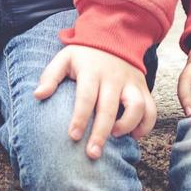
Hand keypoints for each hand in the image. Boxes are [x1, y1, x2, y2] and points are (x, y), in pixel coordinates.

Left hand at [34, 45, 155, 160]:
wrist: (115, 37)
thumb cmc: (85, 55)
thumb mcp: (65, 58)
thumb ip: (50, 76)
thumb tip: (38, 95)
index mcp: (92, 71)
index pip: (86, 96)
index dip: (80, 117)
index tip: (73, 136)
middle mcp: (114, 77)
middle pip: (109, 107)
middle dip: (101, 132)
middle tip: (92, 154)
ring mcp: (131, 83)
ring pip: (137, 106)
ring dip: (128, 125)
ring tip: (115, 137)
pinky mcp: (143, 88)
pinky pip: (151, 109)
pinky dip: (146, 125)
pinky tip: (134, 136)